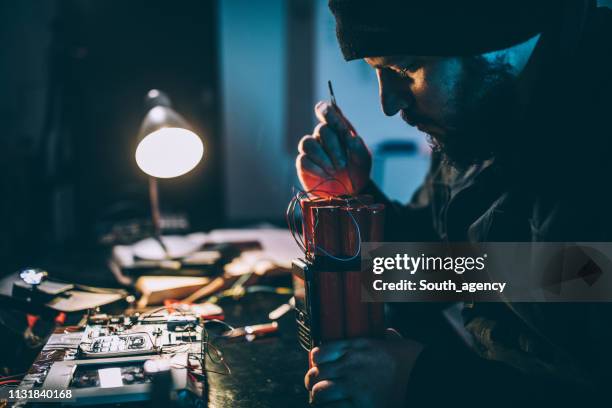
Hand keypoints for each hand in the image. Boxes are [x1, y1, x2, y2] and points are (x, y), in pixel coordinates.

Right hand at [296, 101, 371, 195]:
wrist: (351, 193)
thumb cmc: (357, 170)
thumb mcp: (363, 159)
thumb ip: (358, 147)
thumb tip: (350, 138)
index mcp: (337, 129)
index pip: (326, 111)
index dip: (325, 111)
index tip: (329, 114)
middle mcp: (322, 137)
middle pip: (320, 129)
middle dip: (333, 146)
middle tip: (343, 164)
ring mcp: (312, 150)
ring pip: (307, 143)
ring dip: (321, 156)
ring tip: (334, 170)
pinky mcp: (304, 165)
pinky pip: (303, 160)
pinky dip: (315, 168)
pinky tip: (326, 175)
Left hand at [305, 331, 423, 406]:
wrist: (427, 379)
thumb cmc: (415, 360)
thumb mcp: (398, 343)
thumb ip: (388, 338)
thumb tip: (388, 333)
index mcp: (358, 346)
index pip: (321, 352)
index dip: (316, 360)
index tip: (319, 364)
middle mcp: (351, 364)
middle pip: (316, 373)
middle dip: (312, 380)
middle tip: (314, 385)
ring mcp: (354, 385)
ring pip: (320, 392)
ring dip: (318, 397)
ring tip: (320, 400)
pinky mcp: (361, 405)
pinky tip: (332, 407)